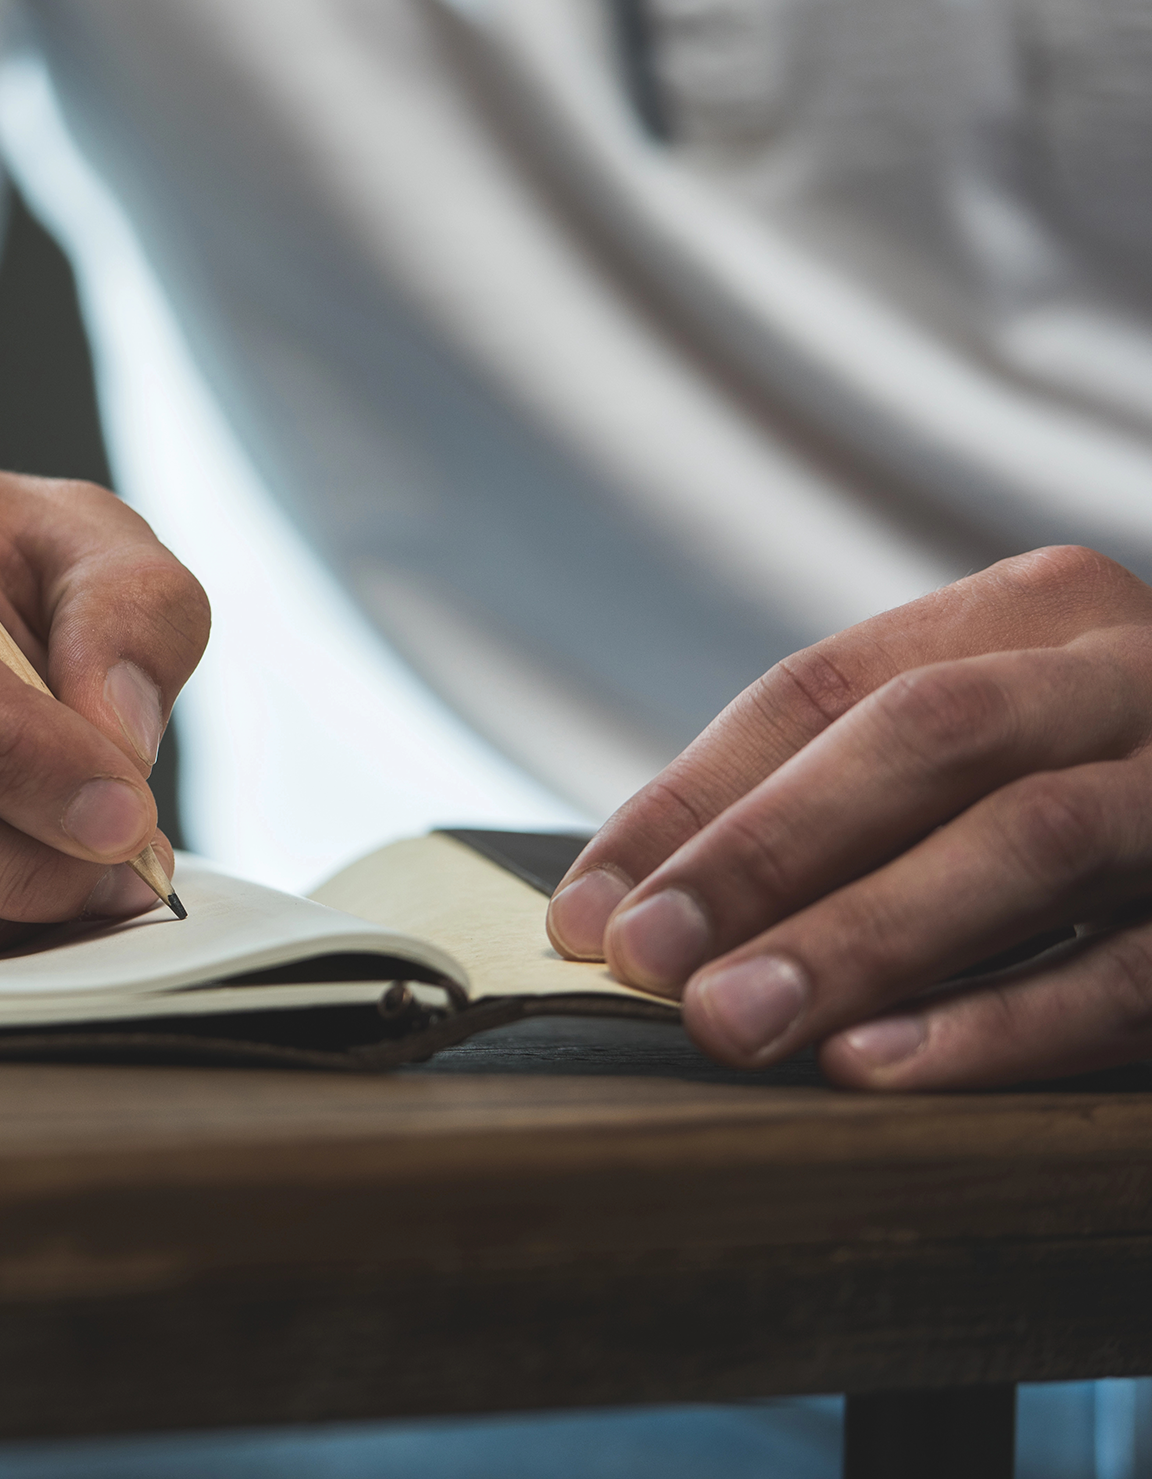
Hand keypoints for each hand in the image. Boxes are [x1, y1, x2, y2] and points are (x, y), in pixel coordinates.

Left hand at [547, 546, 1151, 1088]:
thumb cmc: (1107, 793)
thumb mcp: (988, 755)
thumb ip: (837, 801)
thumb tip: (619, 907)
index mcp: (1033, 611)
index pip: (821, 690)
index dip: (692, 801)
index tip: (582, 912)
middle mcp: (1131, 665)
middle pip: (923, 736)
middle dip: (765, 855)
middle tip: (643, 966)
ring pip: (1028, 841)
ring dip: (863, 940)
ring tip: (734, 1026)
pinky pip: (1133, 968)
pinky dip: (1001, 1021)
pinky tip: (880, 1067)